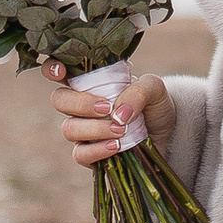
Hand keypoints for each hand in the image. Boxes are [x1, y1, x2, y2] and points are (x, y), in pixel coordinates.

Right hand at [43, 61, 170, 167]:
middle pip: (59, 100)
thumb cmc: (155, 105)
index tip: (60, 71)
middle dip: (80, 104)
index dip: (52, 68)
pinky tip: (117, 146)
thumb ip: (138, 91)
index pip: (59, 71)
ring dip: (95, 129)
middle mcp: (81, 105)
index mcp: (91, 81)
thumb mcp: (154, 89)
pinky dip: (97, 150)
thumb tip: (117, 113)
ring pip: (69, 128)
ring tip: (120, 129)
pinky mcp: (91, 154)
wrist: (169, 134)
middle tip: (107, 108)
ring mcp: (83, 131)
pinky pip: (80, 154)